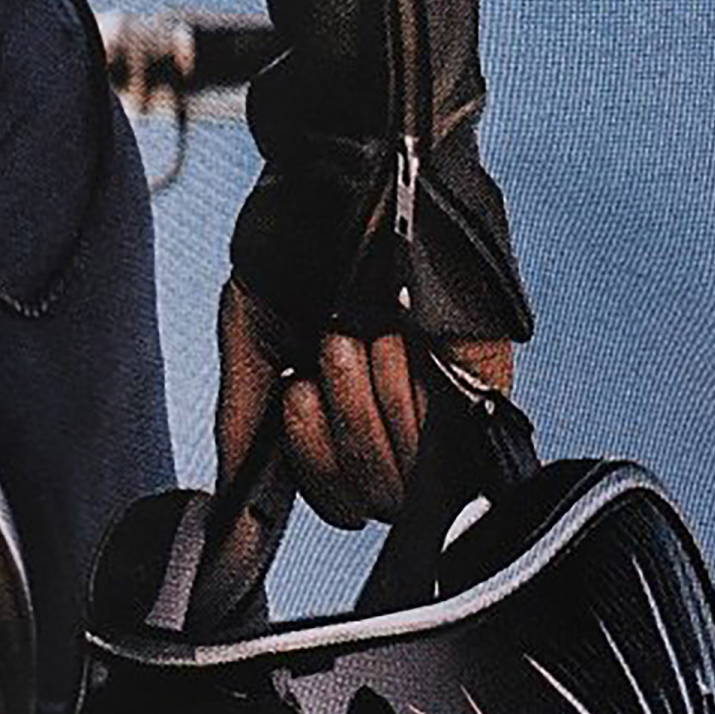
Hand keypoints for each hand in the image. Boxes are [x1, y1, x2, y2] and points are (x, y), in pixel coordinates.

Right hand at [215, 273, 512, 528]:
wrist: (356, 184)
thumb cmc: (308, 247)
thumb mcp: (257, 337)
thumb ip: (245, 425)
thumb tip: (233, 530)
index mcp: (341, 412)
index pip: (338, 499)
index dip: (315, 464)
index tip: (297, 394)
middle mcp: (391, 412)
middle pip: (375, 494)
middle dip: (344, 421)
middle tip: (332, 348)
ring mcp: (439, 400)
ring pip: (409, 471)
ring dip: (373, 398)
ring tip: (368, 333)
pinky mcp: (481, 380)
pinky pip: (452, 438)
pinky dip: (415, 394)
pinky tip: (401, 340)